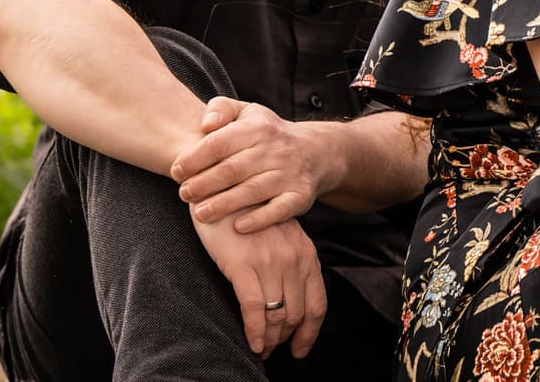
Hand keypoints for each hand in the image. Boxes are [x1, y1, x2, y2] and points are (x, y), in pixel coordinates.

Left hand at [172, 97, 337, 232]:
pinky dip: (260, 220)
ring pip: (253, 191)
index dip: (194, 158)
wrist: (315, 152)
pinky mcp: (301, 195)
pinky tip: (238, 227)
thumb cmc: (267, 134)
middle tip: (184, 194)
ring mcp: (289, 174)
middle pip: (233, 169)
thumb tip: (205, 124)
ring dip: (224, 204)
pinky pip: (280, 209)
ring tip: (200, 214)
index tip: (176, 172)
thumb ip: (220, 109)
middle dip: (204, 184)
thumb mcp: (247, 112)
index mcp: (258, 128)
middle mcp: (275, 150)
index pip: (220, 142)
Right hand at [190, 207, 327, 358]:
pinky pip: (254, 308)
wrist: (221, 189)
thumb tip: (291, 301)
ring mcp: (270, 262)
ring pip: (277, 315)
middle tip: (273, 350)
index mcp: (306, 253)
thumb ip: (291, 263)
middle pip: (297, 313)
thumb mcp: (281, 237)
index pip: (317, 302)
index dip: (311, 332)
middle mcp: (293, 258)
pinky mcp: (243, 264)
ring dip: (270, 339)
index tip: (301, 349)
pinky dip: (255, 331)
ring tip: (261, 349)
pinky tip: (253, 343)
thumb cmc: (248, 217)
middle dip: (286, 338)